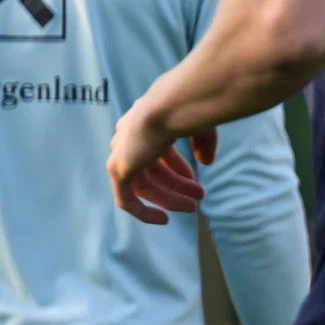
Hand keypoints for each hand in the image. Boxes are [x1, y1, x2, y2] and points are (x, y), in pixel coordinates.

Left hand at [109, 96, 217, 224]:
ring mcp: (121, 152)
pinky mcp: (118, 169)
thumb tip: (206, 162)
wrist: (172, 104)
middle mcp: (128, 136)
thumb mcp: (201, 127)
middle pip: (151, 169)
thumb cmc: (190, 109)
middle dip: (176, 184)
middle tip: (197, 196)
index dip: (177, 166)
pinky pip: (126, 199)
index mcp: (144, 121)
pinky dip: (143, 211)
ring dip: (168, 197)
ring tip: (191, 207)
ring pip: (143, 185)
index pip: (157, 149)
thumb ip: (203, 144)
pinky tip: (163, 220)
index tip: (194, 178)